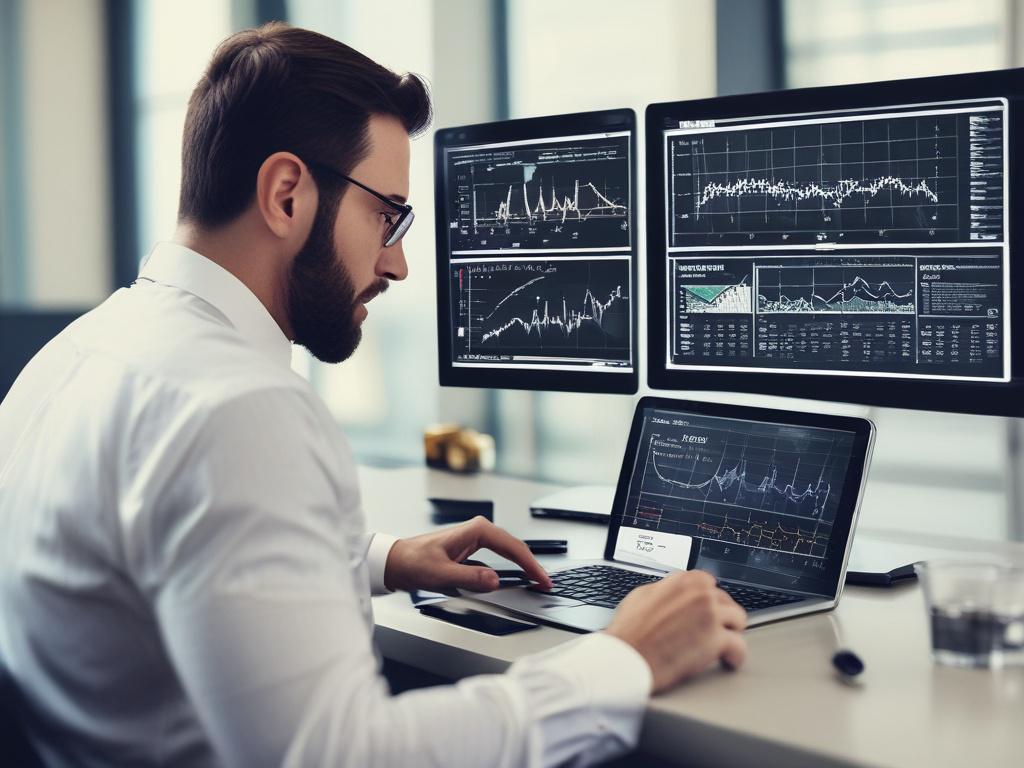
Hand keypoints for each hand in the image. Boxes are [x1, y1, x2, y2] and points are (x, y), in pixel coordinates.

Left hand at [384, 516, 553, 592]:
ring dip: (522, 566)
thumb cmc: (413, 562)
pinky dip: (509, 569)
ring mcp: (476, 540)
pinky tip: (515, 579)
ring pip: (508, 553)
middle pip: (515, 548)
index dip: (531, 565)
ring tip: (537, 581)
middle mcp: (478, 531)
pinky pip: (497, 559)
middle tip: (546, 583)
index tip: (542, 580)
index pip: (513, 548)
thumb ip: (470, 578)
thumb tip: (495, 580)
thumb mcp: (441, 574)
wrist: (396, 561)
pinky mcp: (472, 551)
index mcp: (476, 530)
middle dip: (532, 565)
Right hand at [605, 570, 746, 692]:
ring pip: (738, 620)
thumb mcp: (641, 596)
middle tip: (714, 631)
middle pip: (726, 601)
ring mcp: (710, 615)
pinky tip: (729, 660)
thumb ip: (665, 590)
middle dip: (720, 617)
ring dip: (731, 633)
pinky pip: (739, 647)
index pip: (709, 585)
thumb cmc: (628, 633)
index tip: (707, 611)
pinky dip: (735, 656)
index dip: (708, 602)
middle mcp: (699, 593)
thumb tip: (674, 594)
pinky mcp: (716, 640)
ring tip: (724, 646)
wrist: (625, 658)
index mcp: (682, 581)